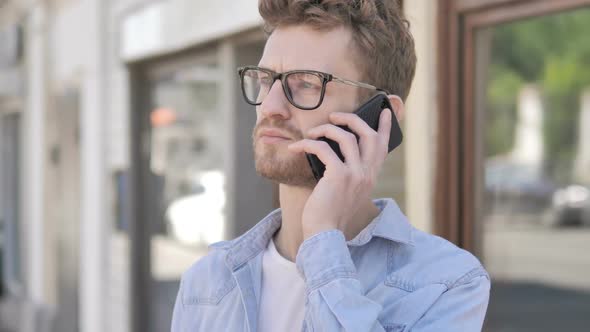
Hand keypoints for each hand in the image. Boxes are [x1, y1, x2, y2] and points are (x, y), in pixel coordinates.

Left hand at [287, 109, 392, 239]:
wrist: (325, 234)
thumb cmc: (331, 214)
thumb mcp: (348, 193)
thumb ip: (349, 175)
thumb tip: (335, 154)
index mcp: (370, 177)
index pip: (382, 147)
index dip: (384, 127)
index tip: (384, 111)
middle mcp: (367, 174)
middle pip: (367, 134)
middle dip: (351, 119)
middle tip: (334, 117)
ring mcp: (355, 174)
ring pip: (345, 136)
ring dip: (325, 129)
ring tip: (311, 133)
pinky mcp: (338, 176)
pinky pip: (323, 148)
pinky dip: (308, 144)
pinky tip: (296, 147)